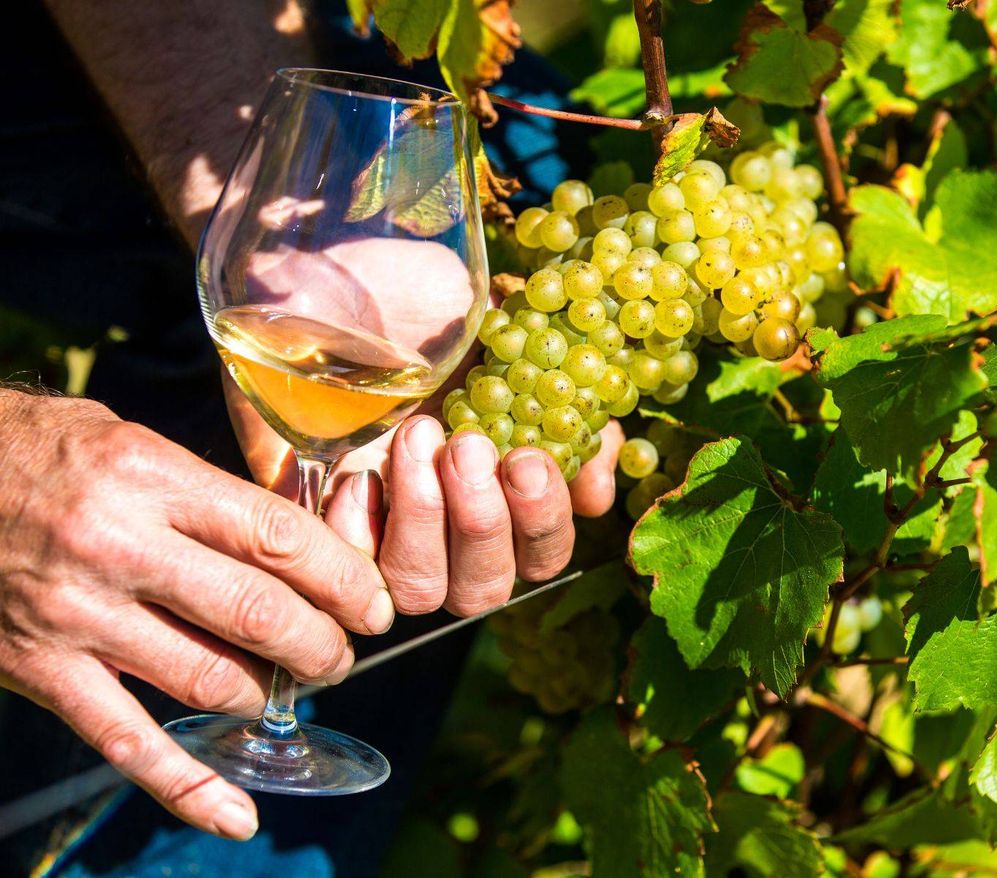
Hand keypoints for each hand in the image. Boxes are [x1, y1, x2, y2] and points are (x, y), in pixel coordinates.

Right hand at [0, 391, 392, 838]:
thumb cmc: (45, 449)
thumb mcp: (133, 442)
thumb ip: (208, 494)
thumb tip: (294, 545)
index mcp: (152, 477)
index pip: (278, 537)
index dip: (344, 578)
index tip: (374, 604)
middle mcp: (119, 546)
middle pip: (257, 612)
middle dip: (321, 644)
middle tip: (345, 653)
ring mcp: (77, 614)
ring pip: (208, 678)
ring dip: (270, 696)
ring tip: (296, 689)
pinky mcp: (39, 669)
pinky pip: (126, 741)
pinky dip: (187, 784)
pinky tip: (237, 814)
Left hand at [227, 237, 623, 615]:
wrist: (333, 287)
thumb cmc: (427, 311)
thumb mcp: (509, 339)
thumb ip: (567, 413)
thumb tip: (594, 494)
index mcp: (504, 495)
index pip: (543, 552)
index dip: (541, 520)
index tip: (525, 457)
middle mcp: (449, 529)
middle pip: (485, 587)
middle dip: (482, 522)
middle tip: (469, 446)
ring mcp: (387, 536)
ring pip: (424, 588)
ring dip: (426, 518)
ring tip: (418, 437)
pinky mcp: (328, 532)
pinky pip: (350, 571)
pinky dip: (363, 525)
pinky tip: (362, 470)